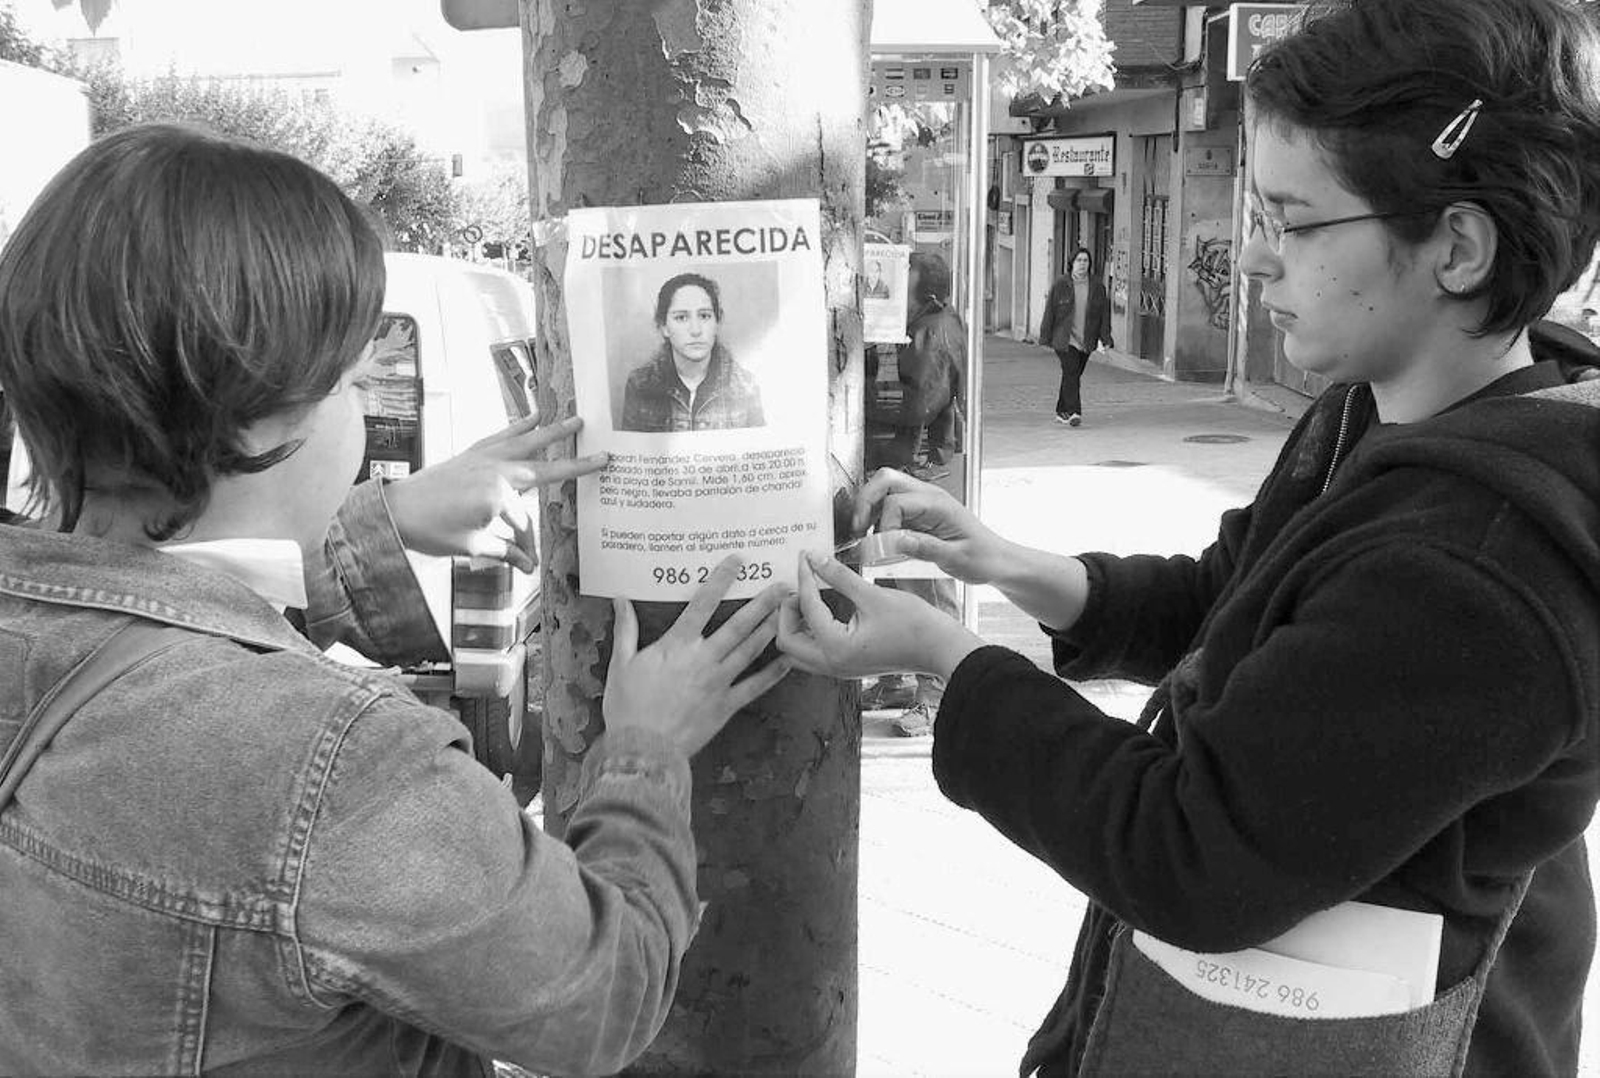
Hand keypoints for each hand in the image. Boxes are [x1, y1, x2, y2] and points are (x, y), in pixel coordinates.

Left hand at [383, 415, 607, 572]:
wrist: (395, 511)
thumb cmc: (431, 531)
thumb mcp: (472, 545)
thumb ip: (503, 550)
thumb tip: (527, 565)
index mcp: (498, 495)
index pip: (525, 522)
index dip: (527, 545)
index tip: (527, 564)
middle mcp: (495, 470)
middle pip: (542, 468)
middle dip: (574, 463)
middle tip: (601, 453)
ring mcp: (483, 457)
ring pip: (526, 442)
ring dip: (552, 431)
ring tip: (575, 418)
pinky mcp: (471, 452)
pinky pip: (501, 435)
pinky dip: (518, 426)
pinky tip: (531, 417)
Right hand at [605, 556, 792, 755]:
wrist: (642, 750)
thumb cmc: (627, 706)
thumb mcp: (620, 664)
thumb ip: (626, 629)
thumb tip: (620, 600)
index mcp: (677, 645)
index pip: (702, 603)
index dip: (720, 579)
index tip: (737, 562)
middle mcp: (704, 658)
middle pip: (738, 624)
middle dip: (762, 602)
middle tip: (782, 585)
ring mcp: (719, 682)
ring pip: (750, 650)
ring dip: (771, 628)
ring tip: (788, 612)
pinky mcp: (726, 706)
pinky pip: (754, 686)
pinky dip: (773, 674)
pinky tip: (788, 660)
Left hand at [777, 552, 980, 680]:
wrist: (941, 649)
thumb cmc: (914, 625)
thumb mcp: (873, 595)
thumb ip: (839, 576)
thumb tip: (815, 558)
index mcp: (835, 648)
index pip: (807, 608)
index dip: (804, 578)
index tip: (806, 558)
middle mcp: (832, 664)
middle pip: (786, 640)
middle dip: (788, 610)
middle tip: (800, 584)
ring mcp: (839, 668)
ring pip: (797, 649)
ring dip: (796, 623)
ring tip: (808, 595)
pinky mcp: (847, 664)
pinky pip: (814, 651)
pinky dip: (810, 630)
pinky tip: (821, 608)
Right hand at [850, 467, 1010, 584]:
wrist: (997, 560)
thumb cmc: (983, 557)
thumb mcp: (955, 558)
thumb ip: (924, 548)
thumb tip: (894, 541)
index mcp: (939, 503)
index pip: (897, 502)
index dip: (884, 525)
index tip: (882, 547)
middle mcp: (928, 496)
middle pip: (885, 479)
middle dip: (865, 501)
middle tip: (858, 528)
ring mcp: (923, 501)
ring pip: (884, 488)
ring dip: (868, 506)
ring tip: (863, 532)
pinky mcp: (919, 512)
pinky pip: (891, 503)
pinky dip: (877, 515)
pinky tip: (877, 535)